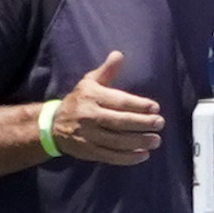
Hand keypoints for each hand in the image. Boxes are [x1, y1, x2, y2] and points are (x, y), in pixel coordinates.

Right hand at [56, 50, 163, 165]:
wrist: (53, 124)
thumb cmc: (79, 101)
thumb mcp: (89, 83)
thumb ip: (106, 71)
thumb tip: (118, 55)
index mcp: (92, 97)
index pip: (119, 101)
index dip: (139, 105)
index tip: (155, 107)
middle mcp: (90, 116)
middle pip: (120, 122)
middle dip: (143, 123)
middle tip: (160, 123)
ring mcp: (88, 135)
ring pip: (118, 141)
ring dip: (140, 141)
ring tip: (156, 140)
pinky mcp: (89, 151)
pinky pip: (112, 156)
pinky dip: (129, 157)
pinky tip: (144, 154)